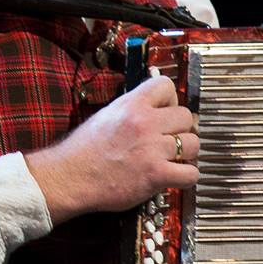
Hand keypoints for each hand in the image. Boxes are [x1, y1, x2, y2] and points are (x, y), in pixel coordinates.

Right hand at [26, 75, 198, 223]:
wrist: (69, 177)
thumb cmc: (82, 151)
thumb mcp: (105, 116)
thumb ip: (131, 109)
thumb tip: (152, 107)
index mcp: (130, 105)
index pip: (167, 85)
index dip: (170, 100)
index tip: (165, 113)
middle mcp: (144, 123)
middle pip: (187, 116)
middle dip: (181, 129)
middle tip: (169, 140)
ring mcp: (152, 149)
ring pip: (193, 144)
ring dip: (186, 154)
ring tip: (172, 160)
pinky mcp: (156, 174)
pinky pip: (190, 174)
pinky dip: (186, 178)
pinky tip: (174, 177)